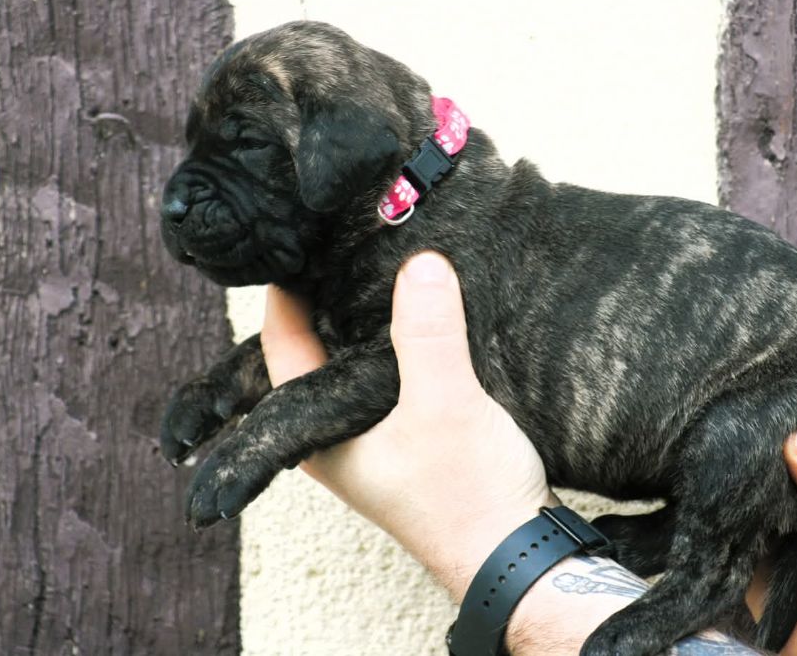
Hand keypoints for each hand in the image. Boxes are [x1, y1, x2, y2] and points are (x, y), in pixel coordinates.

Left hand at [260, 252, 555, 600]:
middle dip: (324, 301)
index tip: (305, 244)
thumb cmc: (470, 497)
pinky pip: (383, 377)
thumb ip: (431, 332)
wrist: (515, 554)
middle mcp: (334, 439)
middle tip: (338, 248)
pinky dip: (391, 344)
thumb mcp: (446, 404)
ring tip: (374, 270)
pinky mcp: (405, 440)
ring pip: (349, 365)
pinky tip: (414, 318)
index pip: (281, 346)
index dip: (288, 292)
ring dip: (360, 322)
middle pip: (311, 353)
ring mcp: (369, 441)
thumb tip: (421, 260)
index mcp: (319, 436)